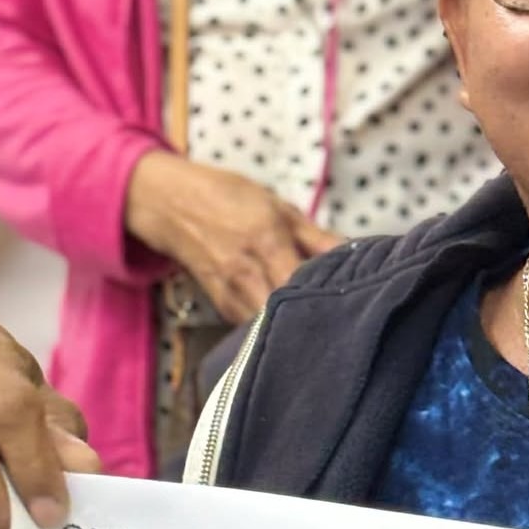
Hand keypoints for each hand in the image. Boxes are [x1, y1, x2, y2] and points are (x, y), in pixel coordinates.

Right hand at [124, 150, 340, 323]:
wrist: (170, 204)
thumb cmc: (229, 198)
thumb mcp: (279, 208)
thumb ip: (318, 237)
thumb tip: (358, 254)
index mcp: (267, 243)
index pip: (301, 285)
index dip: (327, 297)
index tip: (350, 301)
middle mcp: (247, 274)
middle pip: (285, 314)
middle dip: (312, 320)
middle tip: (339, 321)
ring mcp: (230, 294)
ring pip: (268, 328)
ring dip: (291, 329)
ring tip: (316, 325)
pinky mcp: (221, 308)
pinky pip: (251, 328)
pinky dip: (271, 330)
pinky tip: (287, 323)